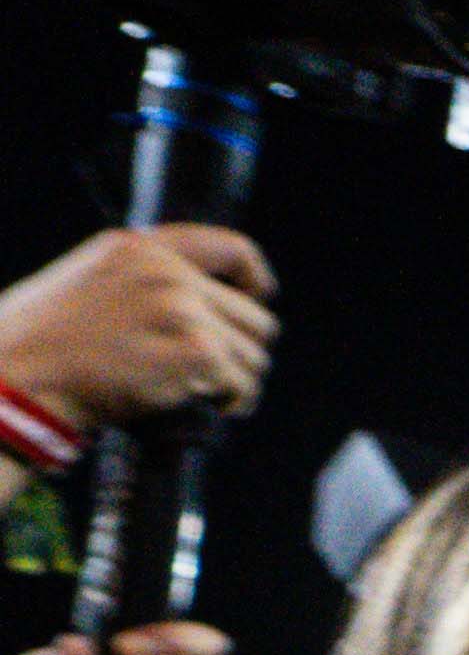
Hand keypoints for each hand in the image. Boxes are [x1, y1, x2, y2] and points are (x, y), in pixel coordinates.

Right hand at [0, 225, 273, 428]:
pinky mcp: (193, 351)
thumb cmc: (42, 345)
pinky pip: (242, 383)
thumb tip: (200, 299)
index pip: (229, 248)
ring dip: (237, 380)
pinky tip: (209, 406)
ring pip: (253, 354)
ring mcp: (182, 310)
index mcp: (138, 248)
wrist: (14, 378)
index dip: (254, 278)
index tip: (258, 297)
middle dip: (240, 349)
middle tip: (216, 374)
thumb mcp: (86, 281)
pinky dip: (232, 401)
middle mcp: (166, 273)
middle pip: (252, 316)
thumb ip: (141, 279)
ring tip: (207, 393)